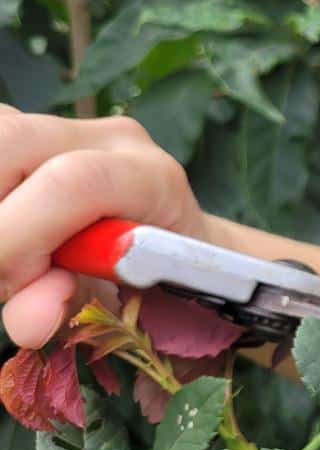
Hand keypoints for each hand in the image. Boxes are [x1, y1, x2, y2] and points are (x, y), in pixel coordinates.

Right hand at [0, 106, 210, 347]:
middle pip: (11, 140)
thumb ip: (71, 312)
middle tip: (6, 268)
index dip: (18, 236)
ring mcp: (73, 127)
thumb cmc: (150, 282)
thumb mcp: (118, 309)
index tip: (10, 284)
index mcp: (152, 179)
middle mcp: (114, 140)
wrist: (173, 249)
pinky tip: (14, 223)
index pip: (69, 182)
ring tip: (12, 248)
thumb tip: (29, 322)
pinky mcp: (38, 129)